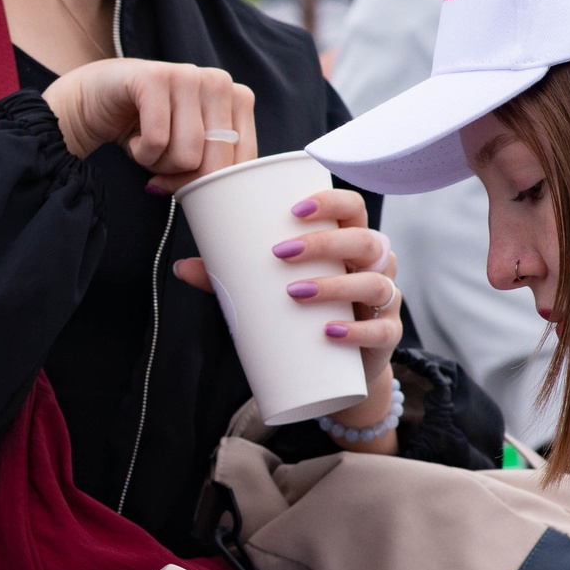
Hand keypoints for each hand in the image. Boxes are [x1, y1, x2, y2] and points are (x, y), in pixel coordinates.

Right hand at [41, 59, 255, 189]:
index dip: (210, 186)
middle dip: (183, 177)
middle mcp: (219, 81)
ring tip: (148, 146)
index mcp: (239, 98)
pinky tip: (134, 138)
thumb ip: (212, 169)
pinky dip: (141, 153)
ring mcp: (187, 75)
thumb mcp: (190, 152)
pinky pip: (157, 140)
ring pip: (188, 155)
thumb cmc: (148, 129)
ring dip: (160, 164)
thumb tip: (219, 201)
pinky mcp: (154, 77)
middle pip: (216, 162)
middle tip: (162, 164)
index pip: (242, 161)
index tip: (186, 183)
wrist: (94, 102)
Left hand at [174, 188, 402, 436]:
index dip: (330, 201)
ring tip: (295, 293)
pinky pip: (382, 330)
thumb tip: (181, 267)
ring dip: (335, 285)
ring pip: (374, 282)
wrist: (341, 368)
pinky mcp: (387, 336)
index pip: (352, 207)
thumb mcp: (271, 290)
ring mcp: (386, 300)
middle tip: (280, 254)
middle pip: (364, 240)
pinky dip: (357, 331)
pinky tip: (330, 332)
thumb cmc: (308, 312)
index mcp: (349, 241)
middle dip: (324, 243)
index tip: (293, 210)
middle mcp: (374, 264)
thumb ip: (233, 278)